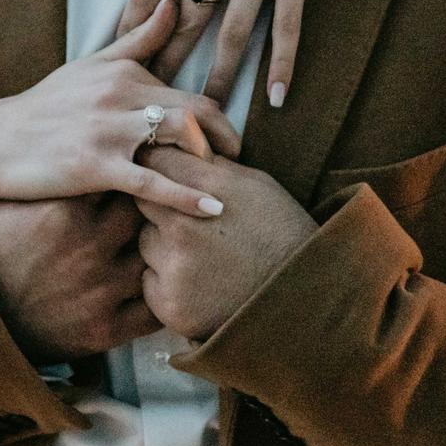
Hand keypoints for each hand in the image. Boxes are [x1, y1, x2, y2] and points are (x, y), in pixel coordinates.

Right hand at [0, 0, 241, 218]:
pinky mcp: (95, 165)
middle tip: (240, 165)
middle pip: (197, 112)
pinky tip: (214, 212)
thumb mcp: (91, 66)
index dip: (222, 121)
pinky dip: (188, 198)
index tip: (231, 143)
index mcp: (124, 73)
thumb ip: (139, 37)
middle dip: (228, 140)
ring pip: (181, 136)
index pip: (194, 94)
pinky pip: (153, 183)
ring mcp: (108, 130)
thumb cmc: (42, 108)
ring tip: (232, 187)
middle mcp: (120, 95)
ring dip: (214, 163)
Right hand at [0, 194, 159, 361]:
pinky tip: (153, 286)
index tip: (134, 179)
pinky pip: (154, 311)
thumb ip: (63, 178)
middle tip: (151, 209)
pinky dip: (159, 298)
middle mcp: (87, 248)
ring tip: (153, 246)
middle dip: (150, 211)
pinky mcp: (105, 329)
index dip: (132, 178)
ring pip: (156, 260)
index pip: (124, 180)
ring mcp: (99, 290)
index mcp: (64, 210)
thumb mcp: (19, 201)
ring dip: (157, 254)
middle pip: (147, 216)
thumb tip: (99, 153)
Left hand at [113, 0, 366, 106]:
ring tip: (207, 115)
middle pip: (184, 23)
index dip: (129, 28)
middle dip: (164, 65)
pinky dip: (283, 65)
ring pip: (233, 35)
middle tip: (150, 102)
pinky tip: (278, 100)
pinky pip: (289, 27)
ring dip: (219, 78)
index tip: (116, 58)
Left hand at [131, 147, 319, 340]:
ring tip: (204, 258)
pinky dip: (167, 282)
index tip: (166, 175)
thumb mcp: (257, 186)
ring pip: (145, 242)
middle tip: (191, 223)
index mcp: (207, 190)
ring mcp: (174, 266)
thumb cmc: (282, 234)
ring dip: (162, 246)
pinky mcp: (168, 302)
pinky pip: (148, 281)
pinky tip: (200, 285)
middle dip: (160, 207)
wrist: (304, 300)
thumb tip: (180, 143)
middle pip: (141, 200)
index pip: (154, 159)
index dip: (160, 166)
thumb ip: (212, 166)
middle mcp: (183, 225)